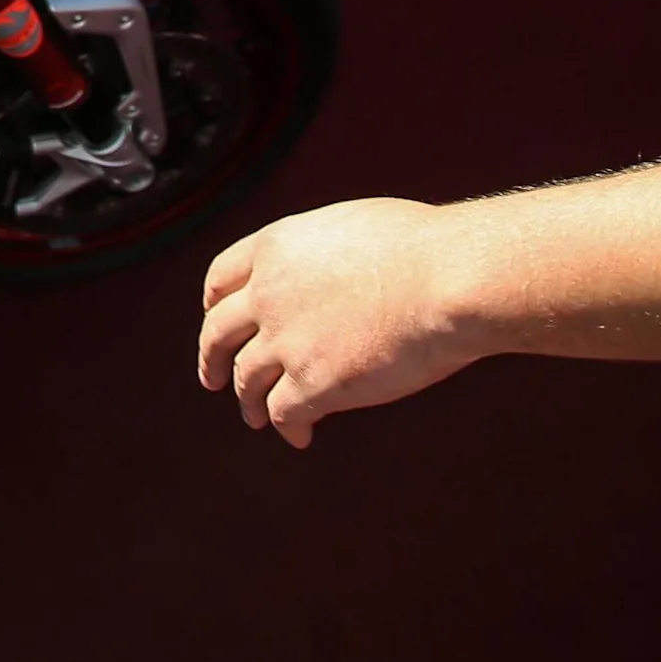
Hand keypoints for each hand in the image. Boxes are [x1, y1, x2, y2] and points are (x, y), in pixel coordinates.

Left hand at [196, 197, 494, 448]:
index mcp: (275, 248)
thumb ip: (320, 252)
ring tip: (255, 415)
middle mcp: (267, 294)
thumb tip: (326, 272)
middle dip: (212, 359)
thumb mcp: (350, 225)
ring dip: (248, 402)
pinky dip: (287, 428)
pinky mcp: (313, 383)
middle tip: (212, 378)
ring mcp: (286, 341)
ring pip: (246, 380)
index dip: (214, 303)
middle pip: (218, 333)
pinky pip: (282, 414)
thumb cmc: (423, 248)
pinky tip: (299, 435)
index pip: (221, 277)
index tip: (214, 318)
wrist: (448, 281)